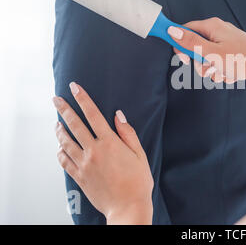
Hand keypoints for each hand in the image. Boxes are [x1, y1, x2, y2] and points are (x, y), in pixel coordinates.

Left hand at [53, 82, 152, 224]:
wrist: (127, 207)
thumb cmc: (137, 182)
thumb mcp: (140, 154)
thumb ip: (128, 133)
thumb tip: (118, 115)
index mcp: (110, 143)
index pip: (93, 114)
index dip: (83, 99)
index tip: (75, 88)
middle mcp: (94, 151)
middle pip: (74, 125)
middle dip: (64, 109)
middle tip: (56, 99)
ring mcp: (84, 164)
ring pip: (65, 142)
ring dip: (59, 129)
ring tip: (56, 122)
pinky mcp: (79, 177)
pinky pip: (64, 160)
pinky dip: (60, 151)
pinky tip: (60, 147)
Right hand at [168, 17, 245, 83]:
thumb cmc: (244, 59)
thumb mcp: (212, 53)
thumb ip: (190, 43)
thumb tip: (172, 31)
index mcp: (212, 26)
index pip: (185, 30)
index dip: (179, 44)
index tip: (181, 59)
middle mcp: (219, 31)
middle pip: (196, 46)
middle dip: (199, 62)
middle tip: (207, 68)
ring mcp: (227, 42)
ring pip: (207, 58)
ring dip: (211, 70)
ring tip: (223, 73)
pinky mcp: (233, 53)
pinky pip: (219, 63)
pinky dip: (221, 71)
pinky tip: (231, 75)